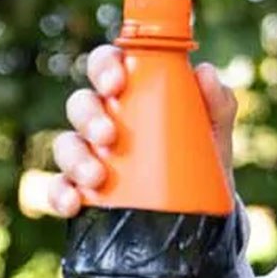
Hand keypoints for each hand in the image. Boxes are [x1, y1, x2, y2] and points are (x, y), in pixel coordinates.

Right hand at [47, 43, 237, 216]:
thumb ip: (218, 102)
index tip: (116, 83)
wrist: (203, 213)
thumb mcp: (214, 131)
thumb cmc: (202, 156)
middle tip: (109, 136)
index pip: (106, 64)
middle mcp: (104, 118)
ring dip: (75, 158)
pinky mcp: (82, 190)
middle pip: (81, 104)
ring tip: (96, 177)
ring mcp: (90, 154)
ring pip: (66, 145)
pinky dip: (60, 194)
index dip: (104, 67)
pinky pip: (59, 188)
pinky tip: (73, 204)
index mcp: (132, 91)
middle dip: (89, 117)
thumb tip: (204, 73)